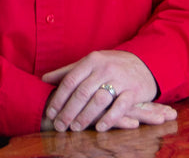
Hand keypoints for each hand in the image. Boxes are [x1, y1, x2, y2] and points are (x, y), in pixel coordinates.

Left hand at [41, 49, 170, 131]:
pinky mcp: (134, 91)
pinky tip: (99, 128)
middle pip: (82, 92)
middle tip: (59, 126)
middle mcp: (105, 68)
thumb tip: (44, 78)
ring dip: (85, 116)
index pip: (70, 80)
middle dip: (68, 111)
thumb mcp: (91, 63)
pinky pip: (120, 106)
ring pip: (99, 99)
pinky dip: (109, 118)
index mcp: (92, 60)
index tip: (51, 112)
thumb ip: (68, 71)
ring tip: (75, 128)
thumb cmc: (112, 65)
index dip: (59, 98)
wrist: (145, 63)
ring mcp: (120, 79)